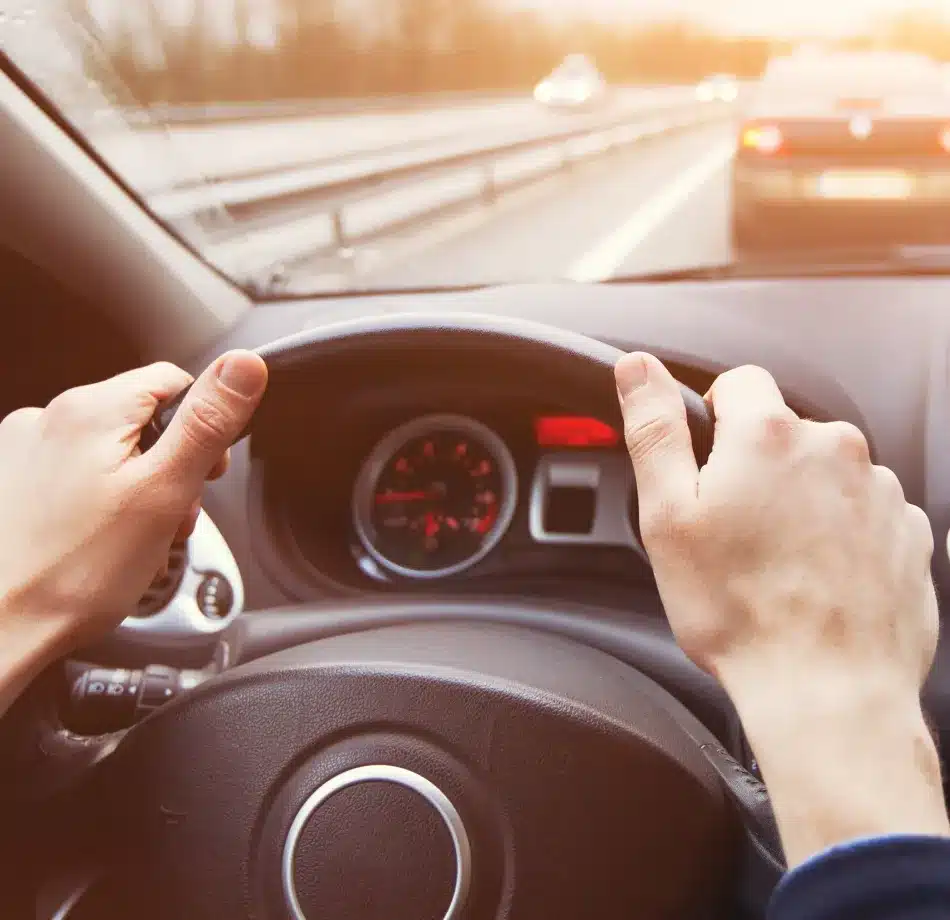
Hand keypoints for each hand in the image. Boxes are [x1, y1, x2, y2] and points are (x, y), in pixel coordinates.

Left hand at [0, 351, 266, 695]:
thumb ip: (207, 424)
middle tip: (171, 517)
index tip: (205, 472)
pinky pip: (75, 476)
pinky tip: (99, 541)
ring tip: (135, 539)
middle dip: (169, 467)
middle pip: (141, 420)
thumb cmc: (74, 574)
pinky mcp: (11, 483)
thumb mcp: (164, 492)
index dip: (203, 427)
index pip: (174, 381)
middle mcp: (48, 419)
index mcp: (91, 411)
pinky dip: (98, 502)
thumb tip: (245, 366)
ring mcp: (22, 451)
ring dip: (137, 488)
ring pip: (109, 452)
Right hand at [616, 353, 948, 864]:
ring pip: (824, 474)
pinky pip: (863, 513)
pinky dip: (839, 534)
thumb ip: (654, 429)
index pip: (740, 382)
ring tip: (776, 564)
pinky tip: (815, 578)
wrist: (826, 692)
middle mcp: (835, 449)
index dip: (713, 418)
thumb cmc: (739, 612)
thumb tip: (637, 368)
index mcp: (769, 435)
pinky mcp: (907, 533)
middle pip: (784, 433)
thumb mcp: (667, 515)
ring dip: (800, 501)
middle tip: (733, 531)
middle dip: (756, 467)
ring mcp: (879, 491)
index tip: (707, 465)